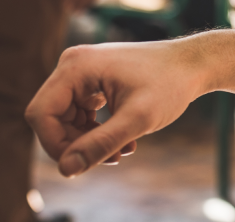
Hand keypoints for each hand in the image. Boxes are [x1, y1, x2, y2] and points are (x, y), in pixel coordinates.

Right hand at [25, 40, 207, 177]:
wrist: (194, 65)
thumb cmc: (170, 85)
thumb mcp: (138, 119)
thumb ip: (101, 143)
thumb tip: (66, 170)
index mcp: (76, 67)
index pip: (41, 114)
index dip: (55, 145)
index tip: (84, 163)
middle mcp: (73, 64)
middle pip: (52, 118)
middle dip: (76, 144)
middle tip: (111, 158)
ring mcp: (82, 71)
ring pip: (66, 119)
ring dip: (89, 140)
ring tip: (122, 151)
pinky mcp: (93, 80)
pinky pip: (80, 113)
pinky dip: (97, 130)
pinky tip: (123, 142)